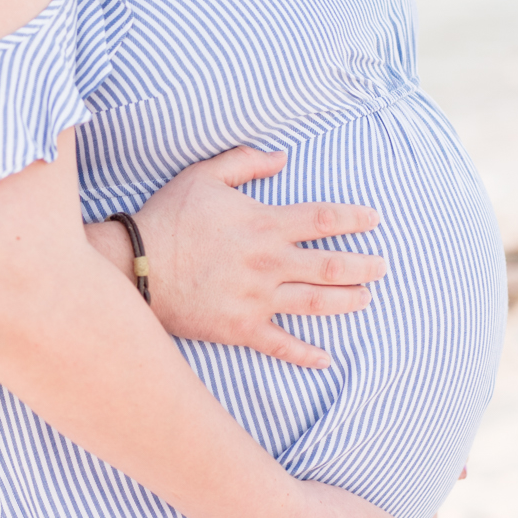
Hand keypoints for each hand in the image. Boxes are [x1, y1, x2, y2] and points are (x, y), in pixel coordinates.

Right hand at [137, 146, 386, 367]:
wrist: (136, 267)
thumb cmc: (168, 217)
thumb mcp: (203, 176)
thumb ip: (245, 163)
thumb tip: (282, 158)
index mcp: (264, 225)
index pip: (323, 221)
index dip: (354, 219)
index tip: (374, 220)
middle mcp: (268, 263)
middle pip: (331, 266)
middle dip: (363, 266)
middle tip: (382, 266)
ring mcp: (257, 299)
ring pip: (316, 303)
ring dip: (347, 301)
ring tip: (366, 298)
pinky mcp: (240, 328)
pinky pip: (280, 345)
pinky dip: (305, 354)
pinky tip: (326, 359)